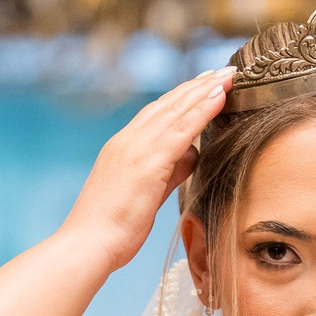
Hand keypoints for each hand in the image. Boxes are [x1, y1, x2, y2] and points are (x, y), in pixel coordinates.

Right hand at [63, 69, 231, 272]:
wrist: (87, 244)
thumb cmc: (112, 228)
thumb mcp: (146, 194)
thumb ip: (169, 171)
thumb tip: (191, 155)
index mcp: (123, 147)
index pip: (157, 113)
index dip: (182, 96)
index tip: (203, 83)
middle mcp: (128, 140)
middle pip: (168, 104)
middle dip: (197, 85)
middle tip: (222, 70)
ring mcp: (137, 148)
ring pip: (177, 109)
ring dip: (204, 89)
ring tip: (228, 75)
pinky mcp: (148, 161)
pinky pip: (182, 129)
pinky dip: (202, 109)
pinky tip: (220, 96)